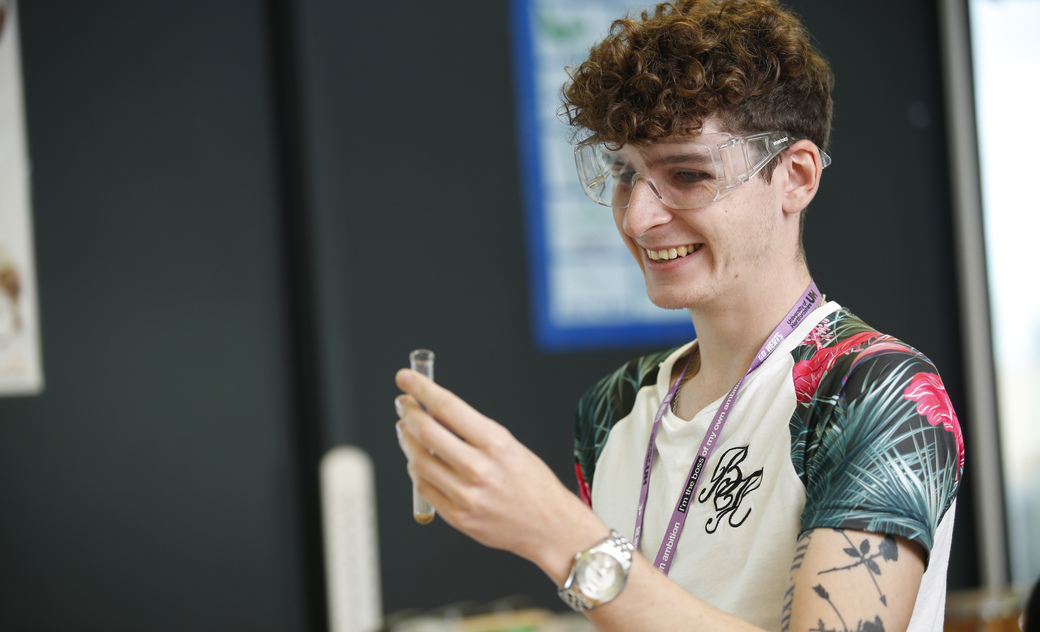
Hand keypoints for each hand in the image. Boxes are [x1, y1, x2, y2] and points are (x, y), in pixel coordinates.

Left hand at [394, 368, 606, 581]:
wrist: (549, 526)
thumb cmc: (533, 484)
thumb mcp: (510, 445)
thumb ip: (473, 430)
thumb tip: (436, 410)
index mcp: (496, 443)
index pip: (448, 407)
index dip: (421, 388)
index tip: (406, 378)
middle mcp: (480, 469)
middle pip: (426, 432)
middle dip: (408, 413)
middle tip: (404, 405)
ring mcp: (466, 495)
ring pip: (418, 461)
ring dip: (407, 441)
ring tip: (407, 432)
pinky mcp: (458, 517)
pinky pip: (424, 488)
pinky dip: (416, 471)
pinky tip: (419, 462)